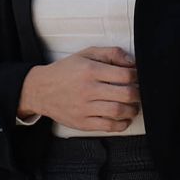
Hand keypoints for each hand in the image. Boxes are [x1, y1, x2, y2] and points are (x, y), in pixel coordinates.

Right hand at [17, 46, 139, 132]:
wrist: (40, 90)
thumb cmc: (65, 71)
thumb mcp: (85, 54)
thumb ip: (110, 53)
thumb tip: (131, 62)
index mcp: (90, 70)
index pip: (125, 75)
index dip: (137, 76)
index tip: (137, 78)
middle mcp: (88, 89)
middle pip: (126, 94)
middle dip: (138, 94)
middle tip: (138, 93)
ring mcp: (84, 108)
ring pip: (118, 111)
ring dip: (132, 110)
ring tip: (133, 106)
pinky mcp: (82, 122)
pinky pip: (108, 126)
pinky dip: (121, 124)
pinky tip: (123, 119)